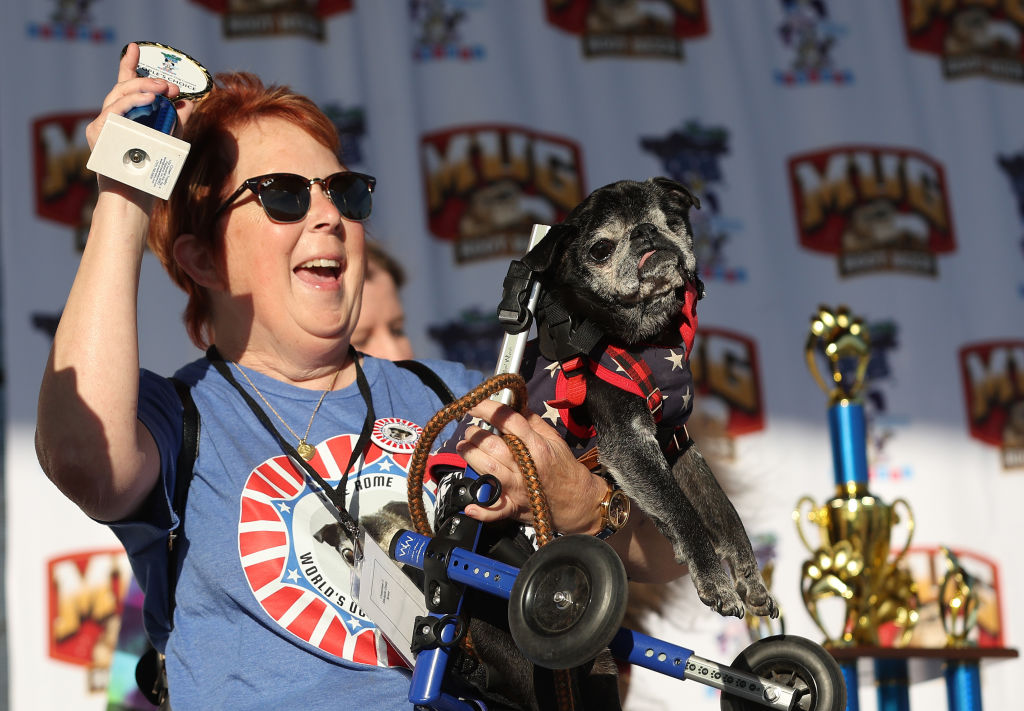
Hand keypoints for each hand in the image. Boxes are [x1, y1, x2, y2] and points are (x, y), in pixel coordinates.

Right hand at [86, 43, 196, 201]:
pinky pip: (114, 112)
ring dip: (142, 89)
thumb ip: (176, 121)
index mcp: (126, 116)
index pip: (125, 85)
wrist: (136, 196)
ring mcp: (103, 124)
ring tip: (162, 89)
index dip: (129, 65)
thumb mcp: (169, 141)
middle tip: (170, 85)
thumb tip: (189, 101)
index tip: (134, 48)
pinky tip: (148, 100)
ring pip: (118, 96)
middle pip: (124, 87)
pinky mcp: (98, 133)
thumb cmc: (150, 172)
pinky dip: (131, 103)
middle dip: (149, 81)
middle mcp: (112, 117)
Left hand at [456, 399, 604, 534]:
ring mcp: (517, 488)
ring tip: (464, 447)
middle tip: (470, 429)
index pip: (509, 422)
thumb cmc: (564, 468)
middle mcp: (524, 466)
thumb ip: (533, 422)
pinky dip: (481, 509)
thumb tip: (514, 405)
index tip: (475, 404)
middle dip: (475, 434)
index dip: (488, 410)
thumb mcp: (554, 440)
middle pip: (492, 446)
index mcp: (536, 446)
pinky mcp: (514, 507)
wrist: (578, 501)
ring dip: (470, 456)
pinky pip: (495, 510)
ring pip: (487, 469)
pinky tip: (471, 505)